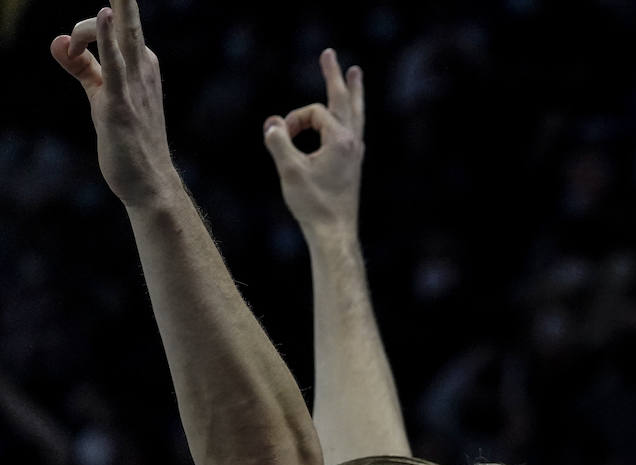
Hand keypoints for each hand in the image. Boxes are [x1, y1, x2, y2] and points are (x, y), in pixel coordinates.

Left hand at [50, 1, 179, 207]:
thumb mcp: (102, 97)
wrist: (150, 184)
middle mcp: (142, 69)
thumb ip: (80, 66)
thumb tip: (58, 42)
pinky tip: (104, 14)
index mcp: (142, 65)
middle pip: (122, 21)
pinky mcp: (120, 104)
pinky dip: (107, 38)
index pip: (111, 28)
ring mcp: (134, 86)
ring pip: (122, 35)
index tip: (68, 51)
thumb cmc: (130, 143)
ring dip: (120, 7)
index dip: (84, 30)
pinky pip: (113, 64)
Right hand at [263, 48, 363, 236]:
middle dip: (336, 76)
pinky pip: (351, 129)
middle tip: (330, 53)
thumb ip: (278, 142)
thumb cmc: (313, 204)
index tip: (281, 136)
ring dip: (352, 92)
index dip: (294, 119)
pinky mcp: (353, 164)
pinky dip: (346, 116)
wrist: (334, 233)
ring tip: (354, 74)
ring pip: (355, 113)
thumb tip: (273, 124)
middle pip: (345, 100)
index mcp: (341, 140)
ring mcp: (356, 153)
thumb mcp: (289, 171)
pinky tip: (349, 114)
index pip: (315, 113)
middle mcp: (353, 142)